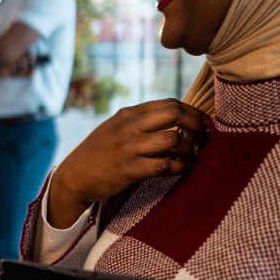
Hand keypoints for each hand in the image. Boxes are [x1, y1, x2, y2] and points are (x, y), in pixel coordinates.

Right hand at [48, 99, 210, 227]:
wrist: (74, 176)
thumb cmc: (99, 153)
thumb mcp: (116, 128)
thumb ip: (140, 121)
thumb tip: (175, 118)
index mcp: (128, 114)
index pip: (170, 104)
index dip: (194, 113)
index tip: (205, 125)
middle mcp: (130, 127)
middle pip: (175, 114)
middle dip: (197, 125)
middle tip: (204, 139)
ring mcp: (129, 147)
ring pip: (173, 140)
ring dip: (189, 150)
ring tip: (191, 157)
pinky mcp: (129, 169)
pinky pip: (165, 166)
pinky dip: (179, 168)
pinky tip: (181, 169)